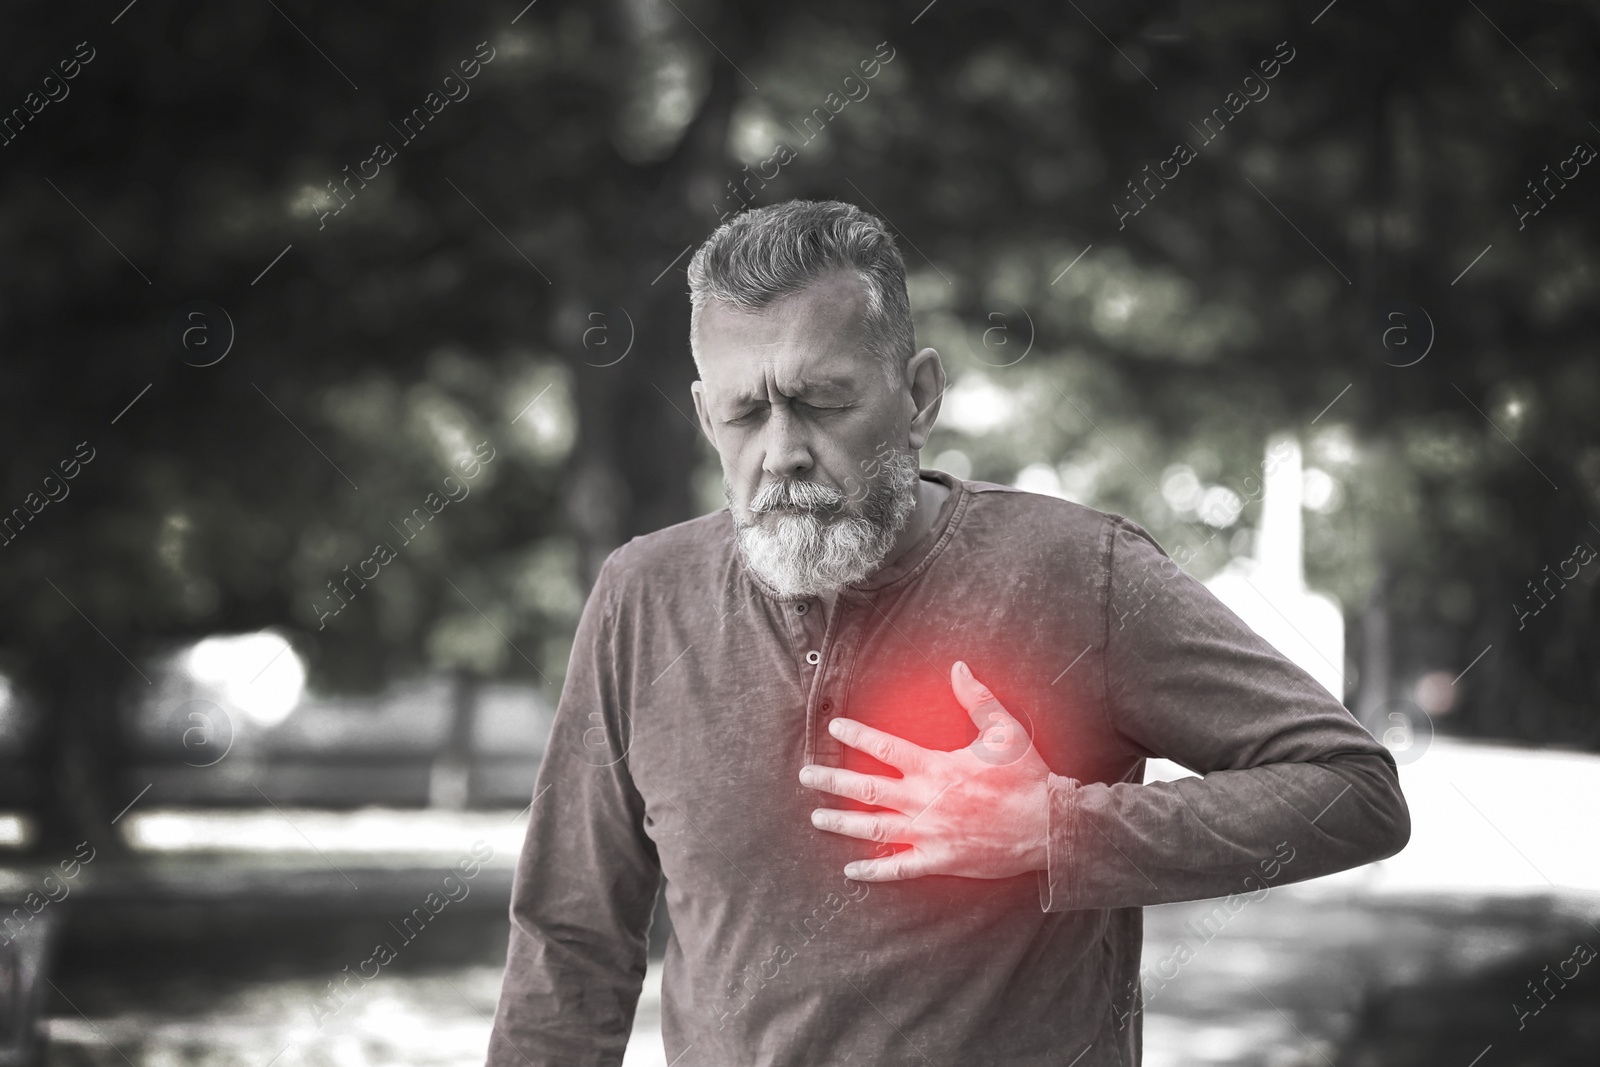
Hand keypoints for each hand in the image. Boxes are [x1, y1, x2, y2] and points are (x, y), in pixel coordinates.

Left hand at [799, 660, 1052, 880]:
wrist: (1049, 827)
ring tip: (818, 818)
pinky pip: (899, 866)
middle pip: (866, 789)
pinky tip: (853, 869)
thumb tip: (958, 667)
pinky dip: (874, 869)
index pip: (884, 747)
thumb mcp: (1005, 730)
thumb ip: (977, 698)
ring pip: (873, 828)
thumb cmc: (1027, 777)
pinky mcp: (939, 860)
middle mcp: (924, 800)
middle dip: (832, 782)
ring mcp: (929, 833)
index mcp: (935, 767)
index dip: (857, 735)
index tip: (835, 728)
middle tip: (807, 777)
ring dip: (842, 823)